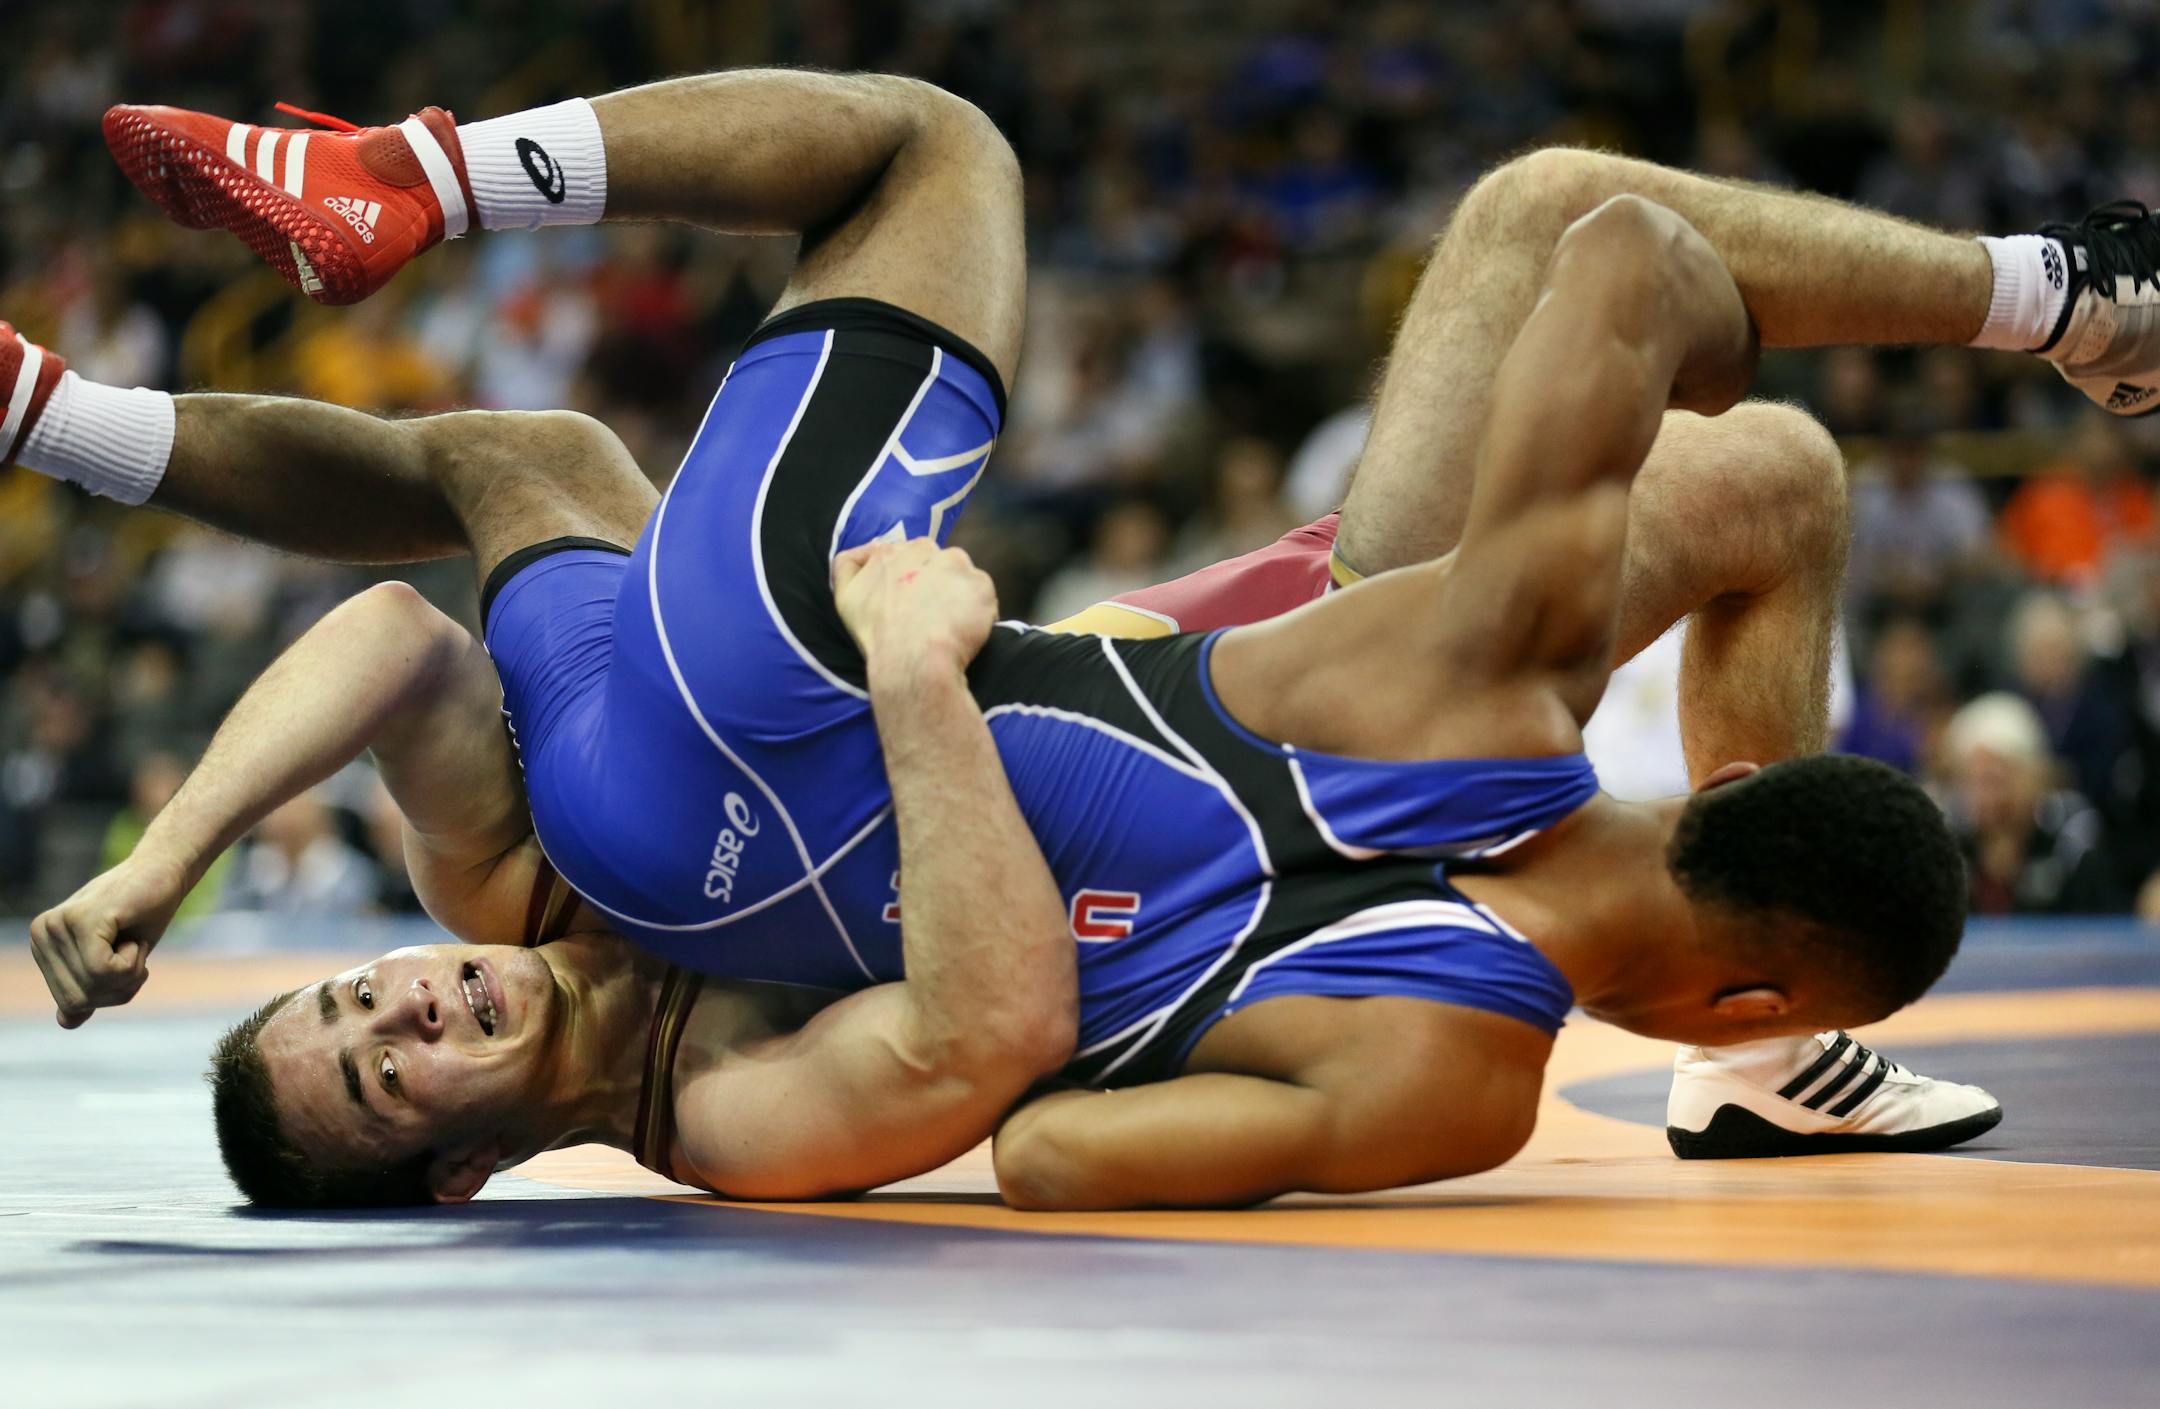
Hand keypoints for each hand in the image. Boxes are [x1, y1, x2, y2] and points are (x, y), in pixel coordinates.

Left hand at [29, 853, 189, 1027]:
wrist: (166, 871)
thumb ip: (86, 986)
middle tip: (131, 949)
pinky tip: (132, 934)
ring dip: (130, 971)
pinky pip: (104, 970)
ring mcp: (58, 926)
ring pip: (94, 987)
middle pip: (79, 1000)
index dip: (109, 993)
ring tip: (131, 938)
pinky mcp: (82, 921)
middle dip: (119, 987)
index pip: (69, 1004)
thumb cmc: (143, 914)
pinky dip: (133, 961)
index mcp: (41, 945)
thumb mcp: (113, 958)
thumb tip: (66, 1022)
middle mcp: (41, 934)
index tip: (122, 957)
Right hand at [833, 537, 998, 673]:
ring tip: (948, 623)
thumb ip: (847, 566)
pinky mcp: (981, 584)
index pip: (905, 556)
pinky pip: (981, 595)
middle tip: (928, 613)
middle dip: (934, 581)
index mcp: (893, 551)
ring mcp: (957, 565)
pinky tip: (964, 630)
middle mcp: (926, 549)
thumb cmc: (877, 633)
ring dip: (957, 593)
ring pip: (960, 575)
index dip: (909, 578)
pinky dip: (977, 610)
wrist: (913, 659)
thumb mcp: (845, 596)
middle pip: (935, 561)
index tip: (910, 600)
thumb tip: (861, 553)